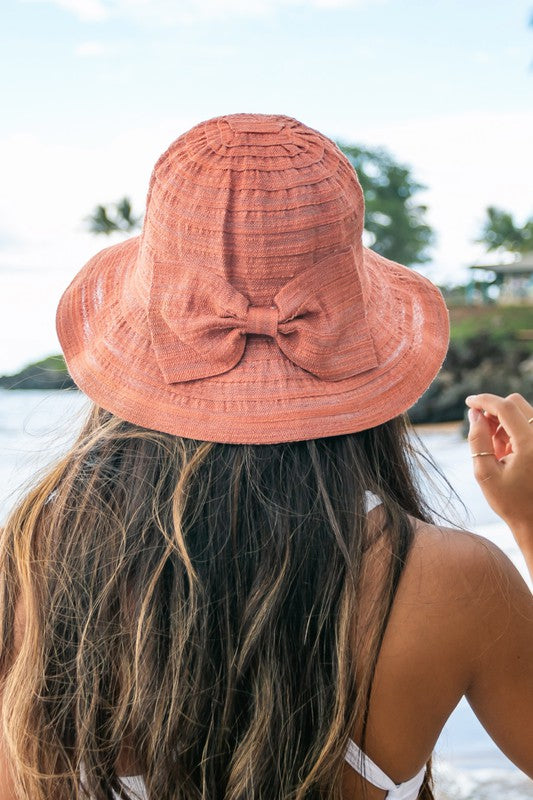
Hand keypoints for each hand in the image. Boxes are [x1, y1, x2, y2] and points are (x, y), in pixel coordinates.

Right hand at [465, 392, 532, 564]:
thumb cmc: (510, 502)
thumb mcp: (485, 473)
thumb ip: (477, 440)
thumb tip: (473, 414)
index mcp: (530, 444)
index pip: (506, 407)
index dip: (484, 400)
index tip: (468, 402)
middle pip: (516, 403)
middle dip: (494, 411)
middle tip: (480, 430)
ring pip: (522, 412)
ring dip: (504, 422)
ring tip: (497, 451)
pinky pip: (528, 423)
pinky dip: (514, 430)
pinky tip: (507, 453)